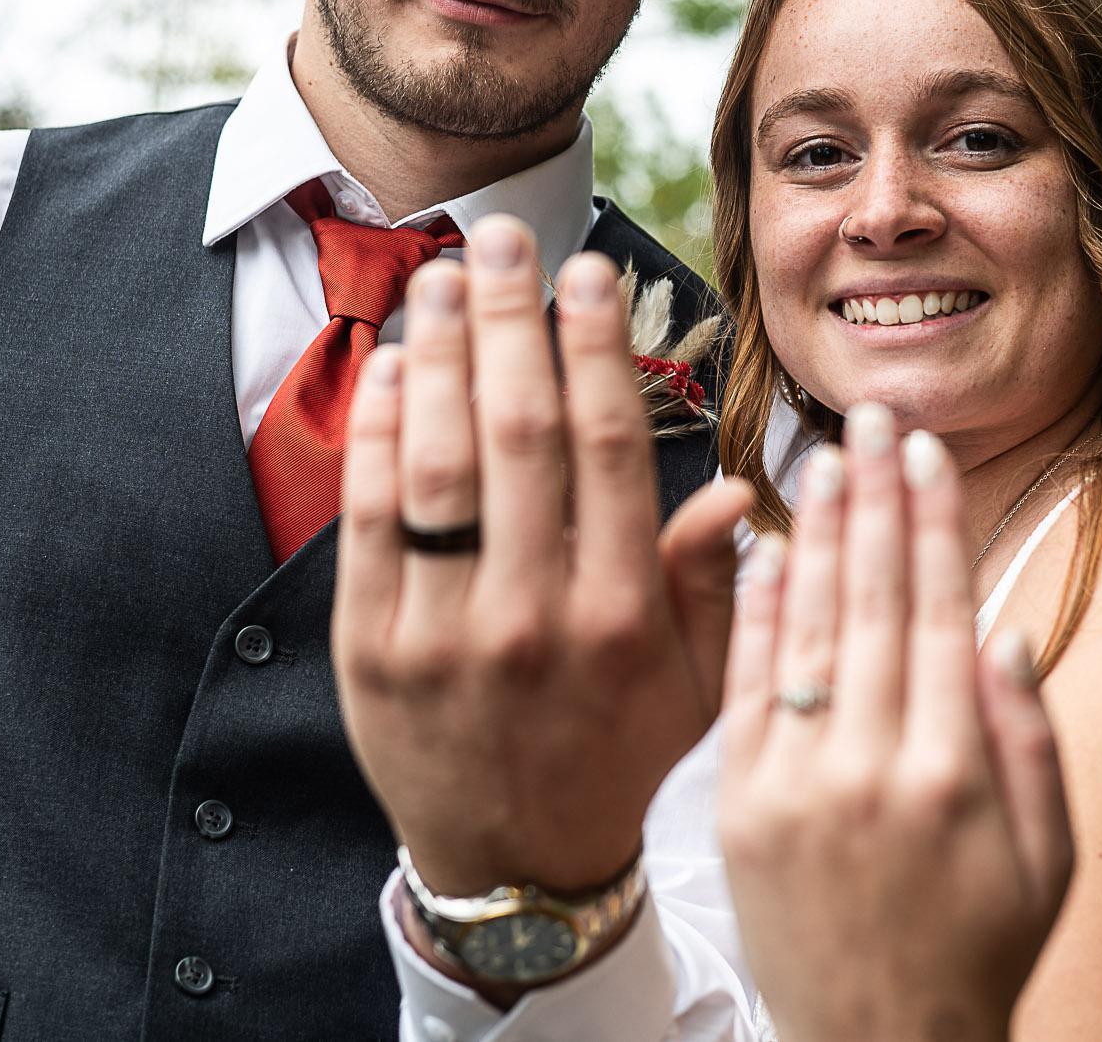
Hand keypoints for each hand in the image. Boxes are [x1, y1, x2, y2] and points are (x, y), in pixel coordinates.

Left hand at [333, 214, 750, 904]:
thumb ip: (715, 583)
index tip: (586, 272)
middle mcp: (534, 617)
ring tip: (440, 276)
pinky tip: (394, 369)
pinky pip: (370, 520)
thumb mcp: (702, 684)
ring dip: (441, 355)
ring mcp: (445, 633)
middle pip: (519, 432)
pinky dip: (379, 436)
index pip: (605, 448)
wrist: (518, 866)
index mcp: (622, 616)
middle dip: (509, 318)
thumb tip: (730, 487)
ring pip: (441, 464)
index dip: (594, 346)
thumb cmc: (618, 755)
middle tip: (500, 235)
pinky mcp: (372, 650)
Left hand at [718, 404, 1073, 1041]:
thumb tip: (1003, 628)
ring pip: (807, 630)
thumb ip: (1029, 739)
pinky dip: (756, 613)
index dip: (934, 521)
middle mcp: (875, 769)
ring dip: (816, 532)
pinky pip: (746, 688)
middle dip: (877, 496)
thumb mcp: (1050, 859)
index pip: (940, 611)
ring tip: (824, 454)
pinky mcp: (738, 807)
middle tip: (875, 416)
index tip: (928, 452)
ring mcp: (797, 786)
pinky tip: (766, 548)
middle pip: (873, 600)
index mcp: (959, 775)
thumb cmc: (977, 954)